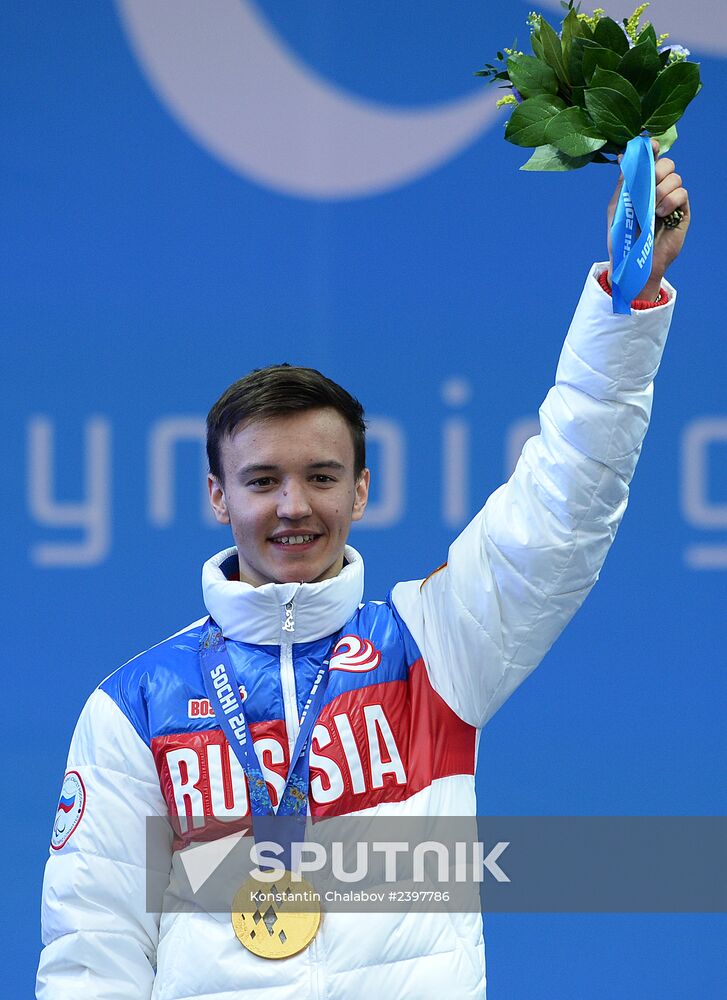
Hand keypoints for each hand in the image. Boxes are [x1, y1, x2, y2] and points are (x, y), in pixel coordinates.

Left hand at [607, 138, 690, 300]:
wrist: (633, 263)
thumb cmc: (622, 238)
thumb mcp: (618, 208)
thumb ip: (623, 183)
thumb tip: (624, 156)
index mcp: (641, 185)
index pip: (651, 160)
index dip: (652, 149)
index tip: (651, 146)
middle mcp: (657, 189)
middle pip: (667, 164)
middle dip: (657, 171)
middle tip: (648, 186)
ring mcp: (670, 200)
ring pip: (675, 177)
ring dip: (662, 189)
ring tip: (652, 209)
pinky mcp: (681, 211)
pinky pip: (682, 193)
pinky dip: (671, 200)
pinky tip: (661, 214)